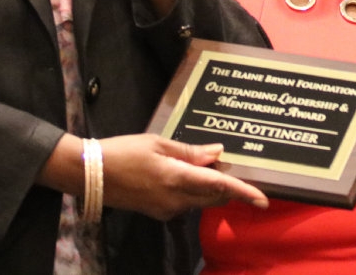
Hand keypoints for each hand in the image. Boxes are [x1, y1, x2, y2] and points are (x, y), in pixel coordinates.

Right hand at [100, 134, 267, 220]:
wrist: (90, 175)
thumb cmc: (123, 151)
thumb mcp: (158, 143)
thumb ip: (190, 151)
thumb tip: (218, 154)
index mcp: (177, 179)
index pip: (219, 188)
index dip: (244, 193)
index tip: (264, 199)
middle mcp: (176, 200)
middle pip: (215, 197)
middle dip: (228, 186)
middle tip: (226, 163)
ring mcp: (167, 210)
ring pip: (201, 201)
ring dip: (210, 187)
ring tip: (202, 162)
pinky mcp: (159, 213)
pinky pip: (186, 203)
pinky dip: (195, 191)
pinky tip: (185, 173)